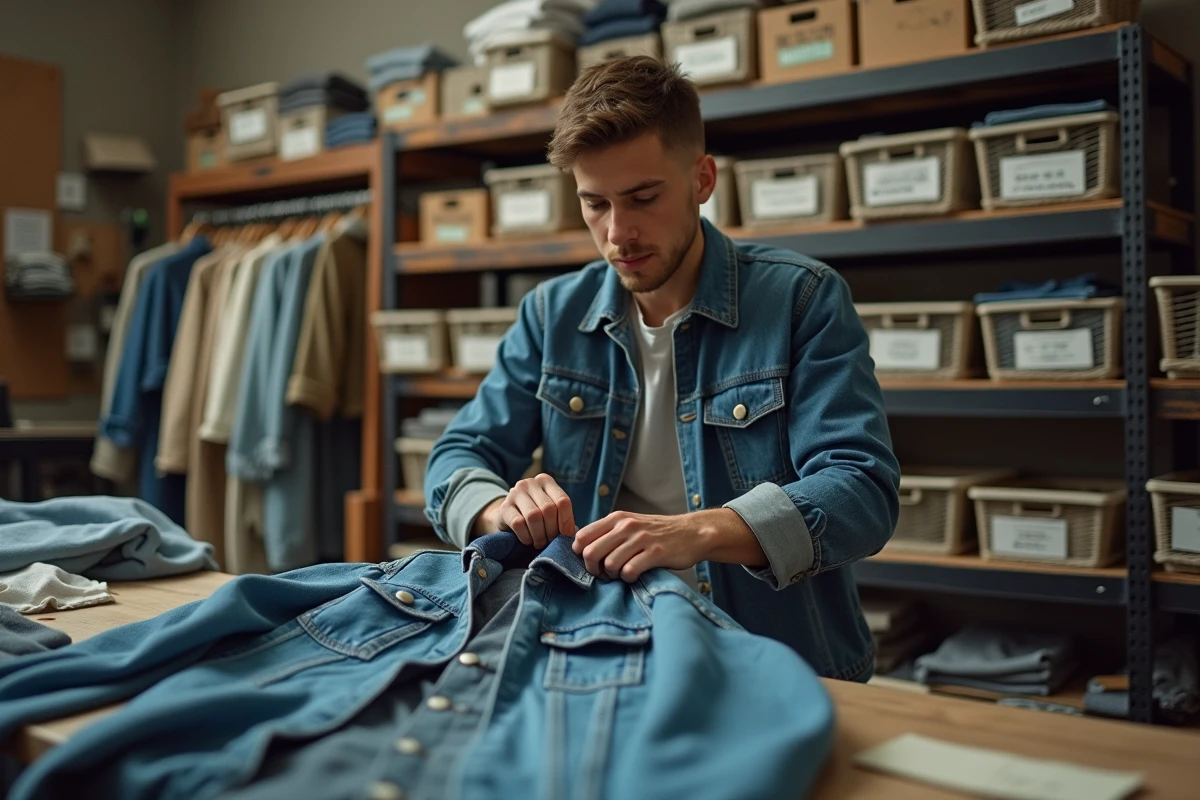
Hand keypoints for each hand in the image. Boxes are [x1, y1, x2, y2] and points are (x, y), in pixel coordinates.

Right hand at [477, 473, 575, 548]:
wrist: (507, 518)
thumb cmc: (536, 517)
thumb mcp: (550, 512)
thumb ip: (562, 517)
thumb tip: (573, 533)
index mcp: (545, 481)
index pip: (562, 500)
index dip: (566, 520)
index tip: (565, 535)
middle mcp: (530, 483)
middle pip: (548, 509)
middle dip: (552, 530)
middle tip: (550, 541)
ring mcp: (515, 493)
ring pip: (534, 516)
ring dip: (539, 535)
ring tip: (540, 543)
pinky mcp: (504, 507)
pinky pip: (518, 524)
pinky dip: (526, 536)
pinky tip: (528, 540)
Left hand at [571, 511, 706, 581]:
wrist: (693, 533)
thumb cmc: (658, 532)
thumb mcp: (631, 524)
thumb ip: (609, 532)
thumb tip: (581, 549)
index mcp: (617, 518)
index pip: (582, 536)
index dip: (581, 554)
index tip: (592, 563)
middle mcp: (626, 526)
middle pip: (590, 553)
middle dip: (593, 569)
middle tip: (604, 574)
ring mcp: (641, 539)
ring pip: (609, 564)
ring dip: (613, 575)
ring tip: (623, 574)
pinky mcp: (656, 553)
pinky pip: (629, 571)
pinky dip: (629, 578)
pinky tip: (636, 575)